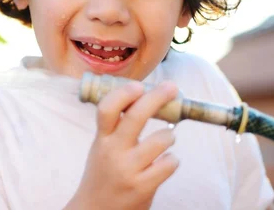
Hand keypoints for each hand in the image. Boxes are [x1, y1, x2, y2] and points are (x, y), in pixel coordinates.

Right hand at [64, 81, 178, 209]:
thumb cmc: (103, 173)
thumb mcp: (101, 147)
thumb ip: (116, 127)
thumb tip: (142, 97)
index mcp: (101, 139)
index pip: (106, 109)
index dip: (123, 94)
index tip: (138, 85)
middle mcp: (113, 152)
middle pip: (137, 116)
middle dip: (157, 98)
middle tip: (171, 88)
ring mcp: (128, 170)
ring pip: (162, 139)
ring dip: (169, 137)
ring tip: (165, 140)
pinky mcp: (143, 187)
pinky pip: (169, 163)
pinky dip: (171, 160)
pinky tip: (164, 162)